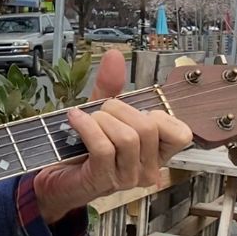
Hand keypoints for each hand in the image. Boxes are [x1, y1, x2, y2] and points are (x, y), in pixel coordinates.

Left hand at [32, 50, 191, 223]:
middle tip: (101, 111)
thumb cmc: (83, 148)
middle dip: (120, 109)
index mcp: (156, 154)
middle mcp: (147, 169)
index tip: (132, 112)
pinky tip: (75, 119)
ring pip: (128, 138)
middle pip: (149, 128)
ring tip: (88, 119)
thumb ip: (111, 87)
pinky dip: (87, 127)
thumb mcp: (101, 114)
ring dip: (102, 120)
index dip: (157, 115)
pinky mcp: (103, 180)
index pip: (181, 134)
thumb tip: (114, 56)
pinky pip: (103, 147)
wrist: (55, 178)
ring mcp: (127, 178)